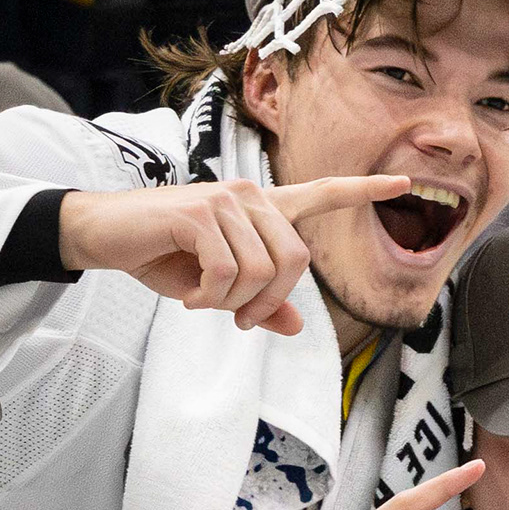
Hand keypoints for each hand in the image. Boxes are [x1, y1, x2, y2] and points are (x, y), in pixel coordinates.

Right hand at [58, 175, 413, 333]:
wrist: (104, 236)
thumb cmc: (162, 256)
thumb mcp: (215, 288)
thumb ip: (258, 304)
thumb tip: (296, 324)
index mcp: (262, 210)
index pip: (321, 196)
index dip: (363, 192)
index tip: (403, 185)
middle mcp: (251, 196)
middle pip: (296, 262)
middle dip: (268, 302)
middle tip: (236, 319)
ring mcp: (226, 199)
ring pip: (261, 272)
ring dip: (231, 302)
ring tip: (200, 298)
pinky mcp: (200, 211)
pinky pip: (227, 272)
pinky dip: (208, 297)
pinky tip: (185, 295)